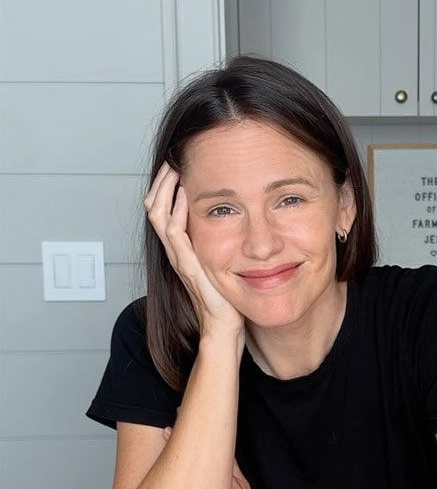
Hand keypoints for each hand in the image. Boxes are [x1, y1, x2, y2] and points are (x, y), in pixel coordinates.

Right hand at [144, 162, 243, 335]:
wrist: (223, 329)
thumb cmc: (225, 301)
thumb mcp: (220, 265)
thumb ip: (217, 245)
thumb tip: (230, 226)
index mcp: (181, 251)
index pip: (162, 211)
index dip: (164, 187)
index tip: (176, 166)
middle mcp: (176, 252)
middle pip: (153, 208)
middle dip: (160, 181)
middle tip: (172, 159)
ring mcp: (179, 258)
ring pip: (158, 215)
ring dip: (165, 189)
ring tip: (174, 169)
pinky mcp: (189, 266)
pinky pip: (175, 233)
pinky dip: (177, 210)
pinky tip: (186, 194)